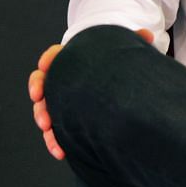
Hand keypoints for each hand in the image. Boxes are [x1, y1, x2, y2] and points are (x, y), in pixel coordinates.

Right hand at [28, 29, 154, 160]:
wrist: (111, 83)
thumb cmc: (112, 64)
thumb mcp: (121, 52)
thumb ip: (132, 42)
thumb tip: (147, 35)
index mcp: (70, 59)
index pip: (54, 55)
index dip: (48, 59)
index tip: (46, 65)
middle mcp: (60, 78)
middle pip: (41, 81)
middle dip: (38, 91)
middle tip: (40, 98)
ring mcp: (60, 99)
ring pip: (43, 108)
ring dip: (42, 118)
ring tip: (48, 130)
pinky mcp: (65, 117)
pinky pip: (55, 129)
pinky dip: (54, 140)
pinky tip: (61, 151)